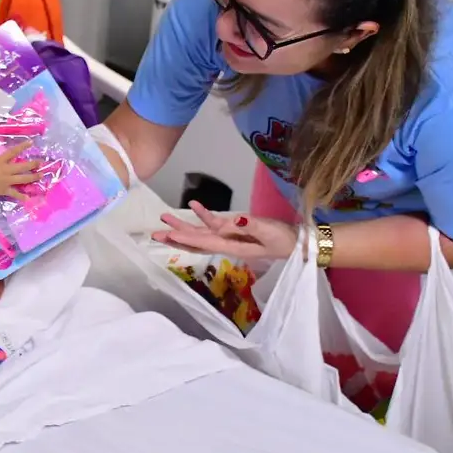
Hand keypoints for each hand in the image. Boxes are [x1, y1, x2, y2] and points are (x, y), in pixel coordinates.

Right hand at [0, 140, 37, 204]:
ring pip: (22, 179)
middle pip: (22, 167)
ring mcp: (6, 181)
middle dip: (32, 164)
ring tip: (41, 175)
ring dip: (32, 177)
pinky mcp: (5, 190)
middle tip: (41, 162)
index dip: (22, 147)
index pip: (12, 152)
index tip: (31, 142)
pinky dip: (21, 196)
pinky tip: (28, 198)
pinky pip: (14, 194)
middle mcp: (6, 171)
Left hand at [152, 202, 298, 263]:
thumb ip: (252, 226)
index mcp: (233, 246)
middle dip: (176, 236)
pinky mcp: (235, 231)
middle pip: (195, 241)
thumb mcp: (270, 233)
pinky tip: (194, 206)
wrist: (298, 245)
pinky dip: (203, 217)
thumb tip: (236, 218)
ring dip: (183, 226)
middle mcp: (226, 244)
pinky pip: (213, 225)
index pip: (204, 242)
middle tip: (155, 233)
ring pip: (200, 234)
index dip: (186, 238)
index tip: (169, 234)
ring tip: (165, 217)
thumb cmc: (285, 241)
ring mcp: (229, 237)